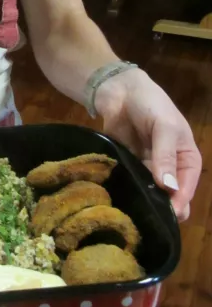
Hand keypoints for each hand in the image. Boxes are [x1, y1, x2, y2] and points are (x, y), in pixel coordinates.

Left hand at [95, 68, 200, 221]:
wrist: (119, 91)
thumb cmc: (151, 104)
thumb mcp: (165, 126)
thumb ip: (166, 155)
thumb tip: (169, 188)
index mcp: (187, 160)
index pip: (187, 189)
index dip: (179, 202)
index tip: (167, 214)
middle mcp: (170, 169)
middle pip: (170, 197)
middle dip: (161, 207)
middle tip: (147, 214)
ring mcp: (147, 170)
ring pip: (149, 195)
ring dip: (143, 201)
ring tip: (132, 211)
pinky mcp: (128, 167)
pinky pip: (130, 185)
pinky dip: (127, 191)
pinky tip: (120, 200)